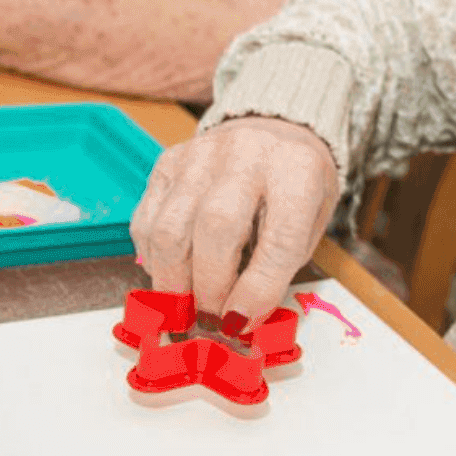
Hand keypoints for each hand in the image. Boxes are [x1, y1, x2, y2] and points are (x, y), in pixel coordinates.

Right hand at [131, 116, 337, 330]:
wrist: (274, 131)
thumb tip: (236, 322)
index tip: (240, 324)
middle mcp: (247, 153)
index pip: (278, 239)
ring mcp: (201, 154)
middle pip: (215, 227)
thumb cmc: (294, 189)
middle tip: (208, 321)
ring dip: (171, 281)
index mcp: (296, 170)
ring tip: (182, 309)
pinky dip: (152, 259)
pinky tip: (169, 275)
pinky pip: (147, 220)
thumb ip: (277, 269)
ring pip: (170, 227)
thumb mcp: (308, 224)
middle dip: (208, 286)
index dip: (257, 290)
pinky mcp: (167, 162)